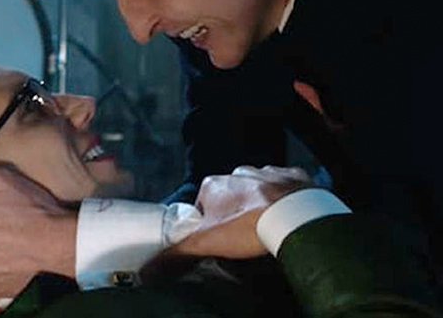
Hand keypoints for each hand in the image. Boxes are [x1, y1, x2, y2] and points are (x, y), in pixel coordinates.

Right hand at [167, 165, 313, 258]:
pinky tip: (286, 214)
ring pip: (259, 188)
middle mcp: (239, 172)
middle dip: (234, 212)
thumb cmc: (248, 226)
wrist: (294, 216)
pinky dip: (286, 197)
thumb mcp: (207, 243)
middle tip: (242, 235)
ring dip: (260, 203)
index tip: (218, 239)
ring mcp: (268, 171)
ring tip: (266, 226)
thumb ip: (177, 254)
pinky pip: (287, 185)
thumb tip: (148, 270)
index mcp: (214, 184)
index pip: (203, 204)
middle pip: (231, 195)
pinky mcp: (294, 176)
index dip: (208, 223)